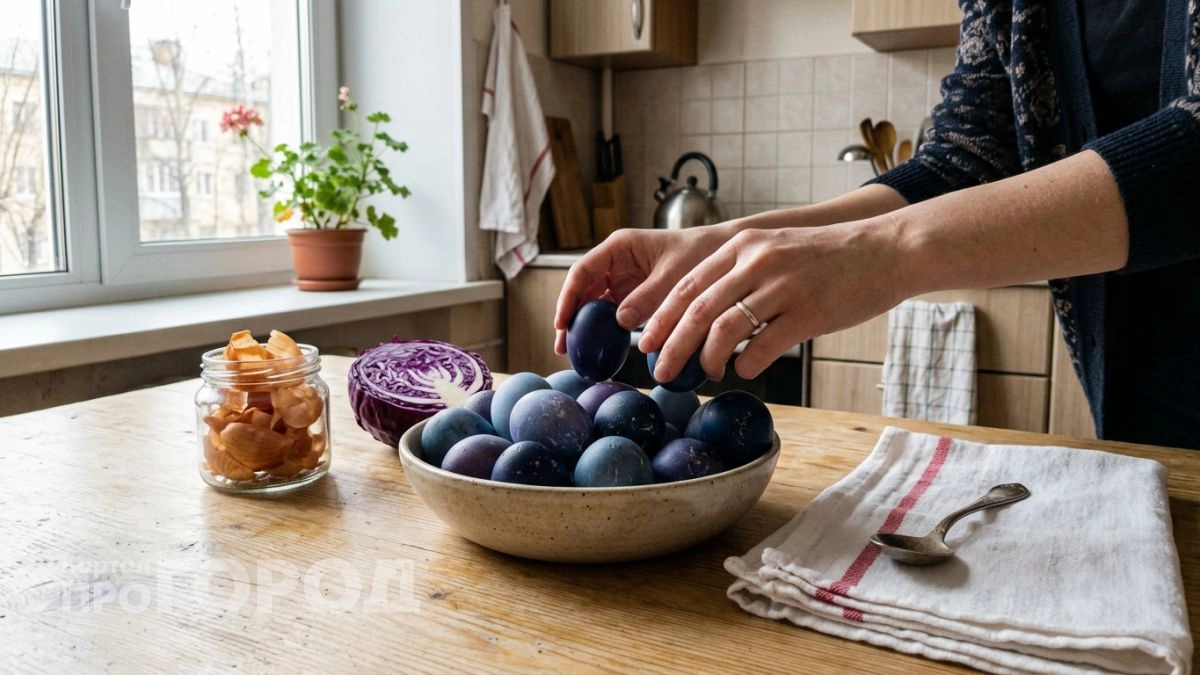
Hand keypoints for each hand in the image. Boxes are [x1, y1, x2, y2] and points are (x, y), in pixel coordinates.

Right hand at [553, 223, 738, 353]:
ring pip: (594, 305)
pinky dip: (605, 331)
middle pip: (583, 291)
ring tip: (576, 354)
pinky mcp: (634, 297)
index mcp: (620, 247)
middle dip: (571, 318)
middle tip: (563, 347)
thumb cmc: (701, 253)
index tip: (562, 322)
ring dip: (585, 328)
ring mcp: (623, 280)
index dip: (568, 297)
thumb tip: (619, 322)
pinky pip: (612, 314)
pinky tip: (600, 350)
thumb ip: (648, 297)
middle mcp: (616, 263)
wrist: (723, 254)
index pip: (582, 271)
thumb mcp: (675, 276)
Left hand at [640, 221, 909, 382]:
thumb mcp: (775, 249)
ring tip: (705, 374)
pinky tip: (744, 370)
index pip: (688, 284)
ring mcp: (783, 286)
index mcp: (744, 244)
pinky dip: (746, 366)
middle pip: (697, 310)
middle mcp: (758, 261)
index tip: (646, 342)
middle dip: (672, 345)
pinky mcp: (808, 313)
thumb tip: (701, 318)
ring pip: (724, 330)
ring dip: (707, 359)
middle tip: (660, 371)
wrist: (885, 250)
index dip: (661, 316)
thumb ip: (738, 274)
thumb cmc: (828, 257)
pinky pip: (762, 348)